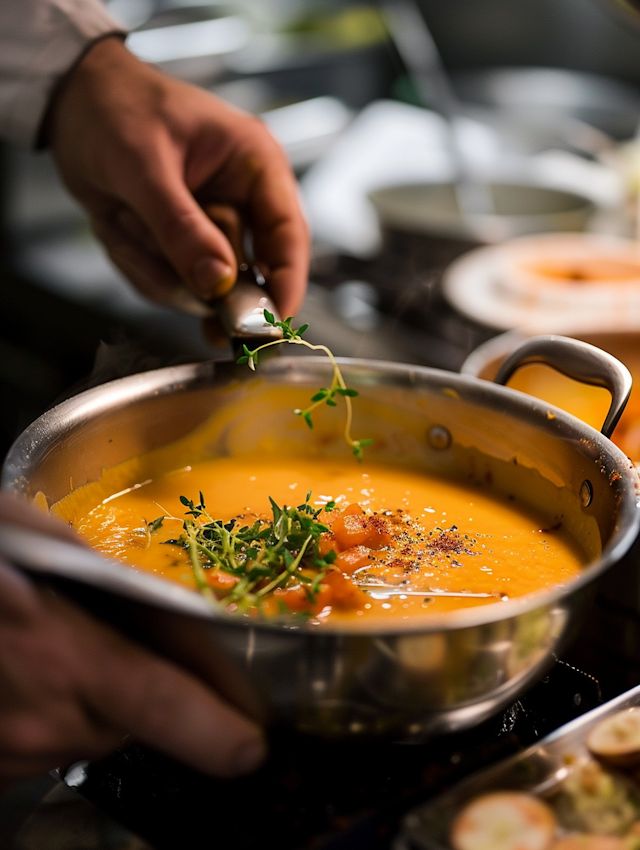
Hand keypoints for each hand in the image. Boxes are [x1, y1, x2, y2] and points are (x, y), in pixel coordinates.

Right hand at [0, 494, 265, 787]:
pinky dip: (48, 710)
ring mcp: (8, 752)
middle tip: (105, 634)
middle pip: (133, 718)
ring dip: (88, 695)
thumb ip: (92, 568)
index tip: (249, 748)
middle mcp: (42, 721)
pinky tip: (16, 666)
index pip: (165, 705)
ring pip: (86, 732)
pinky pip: (42, 740)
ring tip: (44, 641)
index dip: (216, 730)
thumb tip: (141, 593)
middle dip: (141, 683)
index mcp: (63, 656)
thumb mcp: (21, 532)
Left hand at [45, 36, 308, 319]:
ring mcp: (211, 229)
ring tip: (122, 220)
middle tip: (155, 252)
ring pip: (201, 288)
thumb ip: (180, 227)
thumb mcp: (142, 166)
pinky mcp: (183, 248)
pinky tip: (118, 226)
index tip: (270, 324)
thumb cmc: (115, 108)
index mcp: (253, 165)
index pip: (288, 235)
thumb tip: (217, 283)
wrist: (72, 105)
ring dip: (154, 266)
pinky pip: (170, 285)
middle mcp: (241, 201)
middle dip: (192, 272)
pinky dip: (138, 266)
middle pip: (241, 273)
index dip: (285, 284)